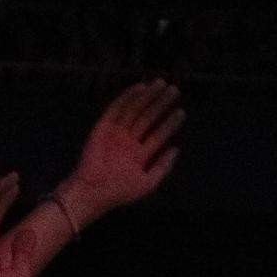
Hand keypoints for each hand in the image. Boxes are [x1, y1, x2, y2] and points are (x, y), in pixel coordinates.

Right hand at [63, 80, 183, 214]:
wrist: (94, 191)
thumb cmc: (119, 191)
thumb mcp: (147, 182)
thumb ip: (162, 167)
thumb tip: (176, 149)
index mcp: (138, 154)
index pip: (157, 135)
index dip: (169, 123)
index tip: (181, 112)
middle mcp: (128, 141)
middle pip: (148, 118)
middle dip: (160, 104)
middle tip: (174, 90)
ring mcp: (116, 133)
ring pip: (135, 110)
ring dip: (147, 97)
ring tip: (161, 84)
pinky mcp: (103, 127)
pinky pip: (117, 108)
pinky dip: (128, 97)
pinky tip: (141, 88)